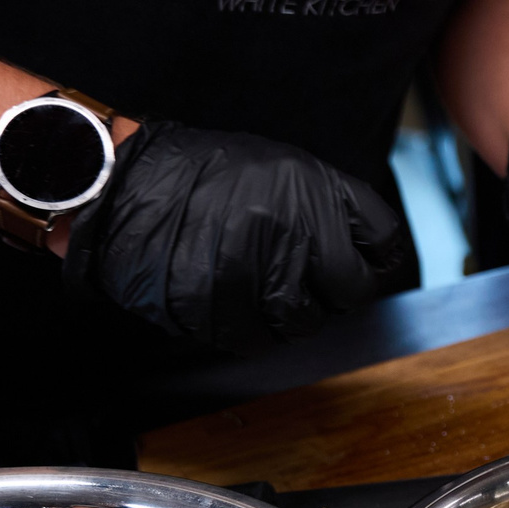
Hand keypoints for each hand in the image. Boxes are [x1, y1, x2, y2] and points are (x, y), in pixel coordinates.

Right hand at [62, 120, 409, 352]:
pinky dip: (251, 328)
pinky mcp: (219, 306)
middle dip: (334, 292)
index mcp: (316, 192)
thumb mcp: (283, 169)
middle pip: (351, 290)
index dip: (373, 258)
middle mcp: (295, 232)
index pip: (383, 243)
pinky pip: (256, 338)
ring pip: (304, 322)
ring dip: (291, 314)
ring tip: (262, 288)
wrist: (125, 182)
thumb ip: (330, 208)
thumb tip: (369, 256)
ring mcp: (257, 272)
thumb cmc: (205, 174)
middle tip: (307, 281)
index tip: (359, 263)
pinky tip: (234, 302)